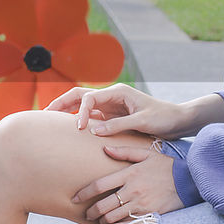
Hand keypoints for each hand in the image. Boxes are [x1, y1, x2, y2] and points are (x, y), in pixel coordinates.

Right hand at [45, 83, 190, 138]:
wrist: (178, 121)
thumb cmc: (164, 118)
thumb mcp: (142, 122)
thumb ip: (118, 125)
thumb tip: (93, 132)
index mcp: (117, 92)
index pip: (89, 98)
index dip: (79, 111)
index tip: (78, 128)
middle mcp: (110, 97)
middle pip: (79, 96)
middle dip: (61, 103)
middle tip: (44, 114)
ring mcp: (109, 107)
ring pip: (81, 106)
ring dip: (65, 111)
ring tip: (48, 121)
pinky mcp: (111, 118)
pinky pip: (90, 118)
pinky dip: (77, 121)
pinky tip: (67, 131)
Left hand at [71, 143, 182, 223]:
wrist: (190, 181)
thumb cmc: (167, 166)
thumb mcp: (146, 154)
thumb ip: (124, 151)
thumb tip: (104, 147)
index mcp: (129, 174)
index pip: (100, 185)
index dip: (84, 193)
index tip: (75, 198)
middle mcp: (133, 190)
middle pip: (104, 205)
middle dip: (92, 212)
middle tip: (87, 214)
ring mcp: (141, 204)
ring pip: (114, 217)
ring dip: (104, 221)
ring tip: (100, 221)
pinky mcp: (150, 214)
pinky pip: (129, 223)